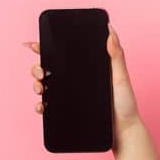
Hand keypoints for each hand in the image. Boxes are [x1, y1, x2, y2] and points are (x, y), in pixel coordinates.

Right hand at [24, 23, 142, 136]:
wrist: (123, 130)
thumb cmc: (125, 103)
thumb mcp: (121, 77)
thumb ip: (116, 55)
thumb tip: (110, 30)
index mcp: (86, 69)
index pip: (63, 55)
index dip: (45, 48)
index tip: (34, 45)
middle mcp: (75, 81)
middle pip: (48, 69)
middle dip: (37, 67)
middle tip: (41, 72)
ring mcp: (69, 96)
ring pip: (44, 86)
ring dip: (35, 84)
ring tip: (40, 88)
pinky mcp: (67, 110)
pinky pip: (47, 106)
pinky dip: (40, 105)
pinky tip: (41, 105)